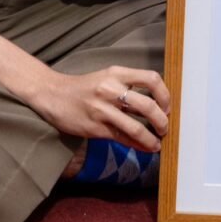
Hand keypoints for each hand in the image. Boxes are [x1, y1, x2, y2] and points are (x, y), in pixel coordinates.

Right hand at [31, 66, 170, 152]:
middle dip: (162, 121)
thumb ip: (128, 87)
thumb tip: (156, 105)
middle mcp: (110, 89)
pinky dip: (138, 145)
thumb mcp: (106, 77)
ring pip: (136, 127)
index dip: (165, 95)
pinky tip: (144, 148)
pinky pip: (122, 138)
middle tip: (165, 128)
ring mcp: (102, 109)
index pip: (152, 79)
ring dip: (152, 139)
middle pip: (148, 106)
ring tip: (157, 144)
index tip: (167, 107)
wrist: (53, 95)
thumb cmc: (84, 88)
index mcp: (116, 73)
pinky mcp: (95, 128)